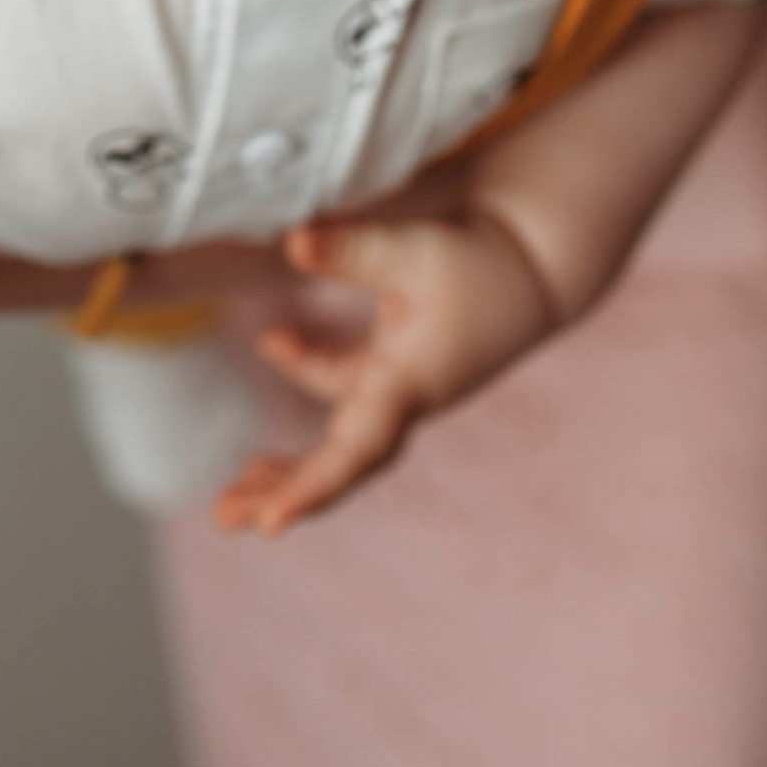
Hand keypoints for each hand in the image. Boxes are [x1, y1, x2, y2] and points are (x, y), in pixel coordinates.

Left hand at [215, 210, 556, 538]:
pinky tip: (273, 342)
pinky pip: (346, 387)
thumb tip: (293, 243)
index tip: (270, 523)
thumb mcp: (415, 250)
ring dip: (291, 454)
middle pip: (341, 461)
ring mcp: (402, 383)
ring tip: (237, 481)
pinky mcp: (400, 360)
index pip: (355, 450)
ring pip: (339, 434)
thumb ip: (353, 248)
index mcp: (410, 385)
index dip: (310, 488)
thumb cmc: (484, 261)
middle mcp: (404, 397)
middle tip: (226, 517)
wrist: (539, 260)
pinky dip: (307, 371)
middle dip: (285, 490)